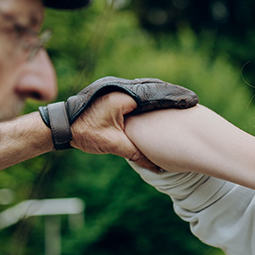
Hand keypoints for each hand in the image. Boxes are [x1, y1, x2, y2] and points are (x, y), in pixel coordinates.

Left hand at [39, 77, 197, 170]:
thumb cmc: (84, 133)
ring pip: (146, 86)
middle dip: (172, 94)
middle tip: (192, 99)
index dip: (173, 98)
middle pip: (153, 87)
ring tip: (182, 98)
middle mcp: (119, 87)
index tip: (191, 102)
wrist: (62, 124)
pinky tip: (163, 100)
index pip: (154, 95)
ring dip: (163, 92)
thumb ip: (137, 154)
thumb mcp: (112, 145)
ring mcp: (115, 86)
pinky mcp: (113, 91)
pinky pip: (138, 90)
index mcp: (122, 97)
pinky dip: (152, 94)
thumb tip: (159, 168)